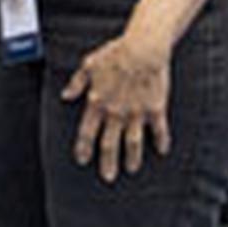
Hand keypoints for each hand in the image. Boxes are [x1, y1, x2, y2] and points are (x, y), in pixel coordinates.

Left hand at [62, 31, 172, 182]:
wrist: (142, 49)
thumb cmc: (114, 53)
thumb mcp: (88, 65)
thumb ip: (77, 83)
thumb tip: (65, 95)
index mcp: (97, 103)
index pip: (87, 132)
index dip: (83, 148)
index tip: (81, 160)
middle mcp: (115, 112)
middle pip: (109, 144)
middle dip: (107, 162)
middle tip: (107, 177)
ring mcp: (136, 113)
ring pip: (133, 143)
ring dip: (131, 158)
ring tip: (130, 169)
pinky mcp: (155, 109)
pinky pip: (159, 130)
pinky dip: (161, 141)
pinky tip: (162, 151)